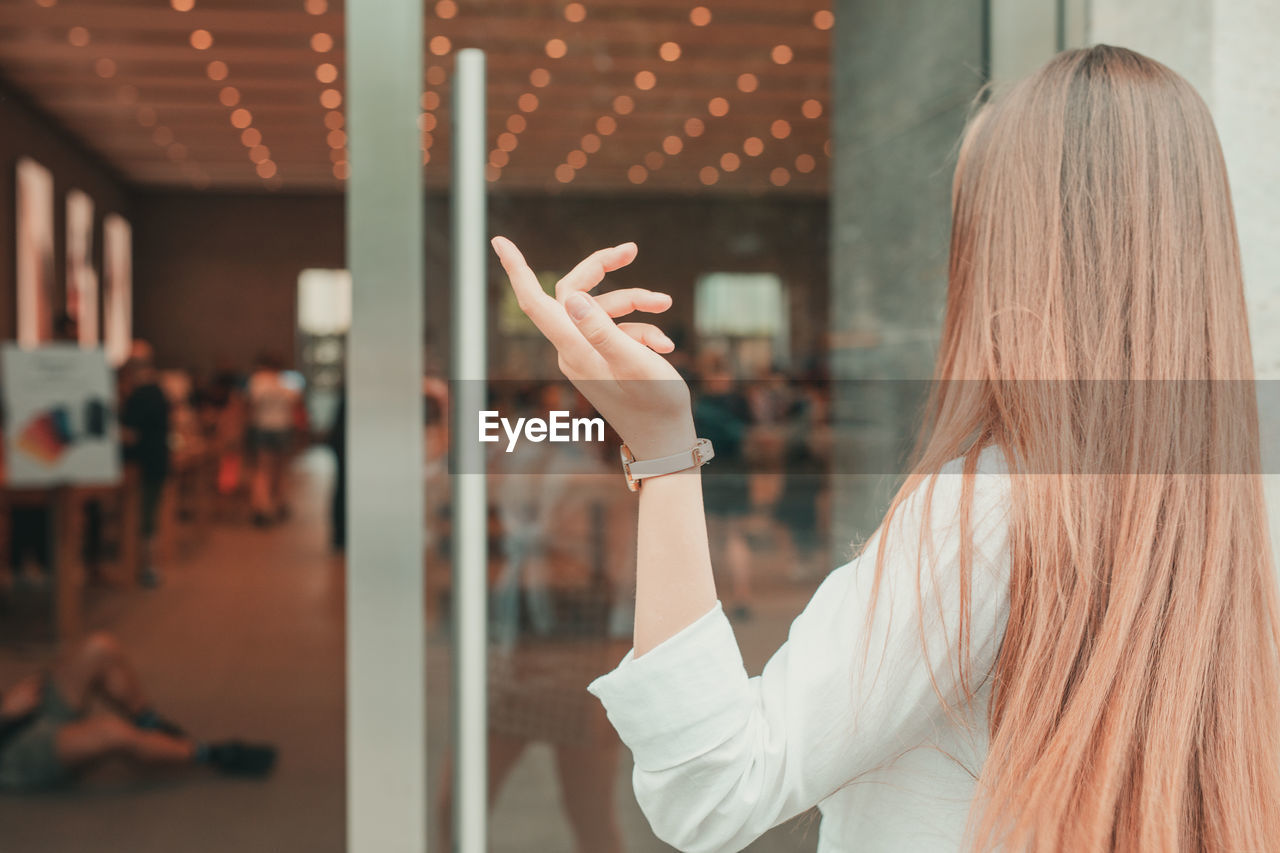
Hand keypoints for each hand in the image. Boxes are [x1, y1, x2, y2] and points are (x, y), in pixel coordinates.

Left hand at [491, 236, 695, 458]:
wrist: (665, 440)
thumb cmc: (654, 404)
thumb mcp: (634, 362)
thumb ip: (602, 329)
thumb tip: (570, 296)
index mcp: (573, 349)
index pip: (535, 302)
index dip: (517, 269)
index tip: (499, 241)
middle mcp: (573, 350)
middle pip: (574, 292)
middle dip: (604, 269)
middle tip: (631, 249)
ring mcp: (586, 354)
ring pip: (604, 309)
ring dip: (637, 303)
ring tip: (666, 305)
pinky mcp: (601, 359)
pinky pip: (616, 330)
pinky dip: (642, 330)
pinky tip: (665, 346)